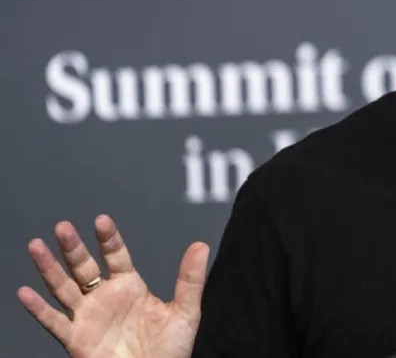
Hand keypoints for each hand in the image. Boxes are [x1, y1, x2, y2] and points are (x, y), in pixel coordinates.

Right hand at [17, 214, 208, 357]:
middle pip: (84, 267)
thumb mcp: (186, 311)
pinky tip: (25, 292)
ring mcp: (89, 317)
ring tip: (36, 246)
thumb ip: (189, 279)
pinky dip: (38, 309)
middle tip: (63, 227)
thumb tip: (201, 246)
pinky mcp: (77, 339)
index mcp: (130, 287)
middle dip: (73, 247)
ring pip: (64, 288)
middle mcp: (105, 298)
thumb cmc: (170, 350)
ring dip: (49, 269)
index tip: (101, 220)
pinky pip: (54, 322)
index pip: (116, 255)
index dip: (108, 238)